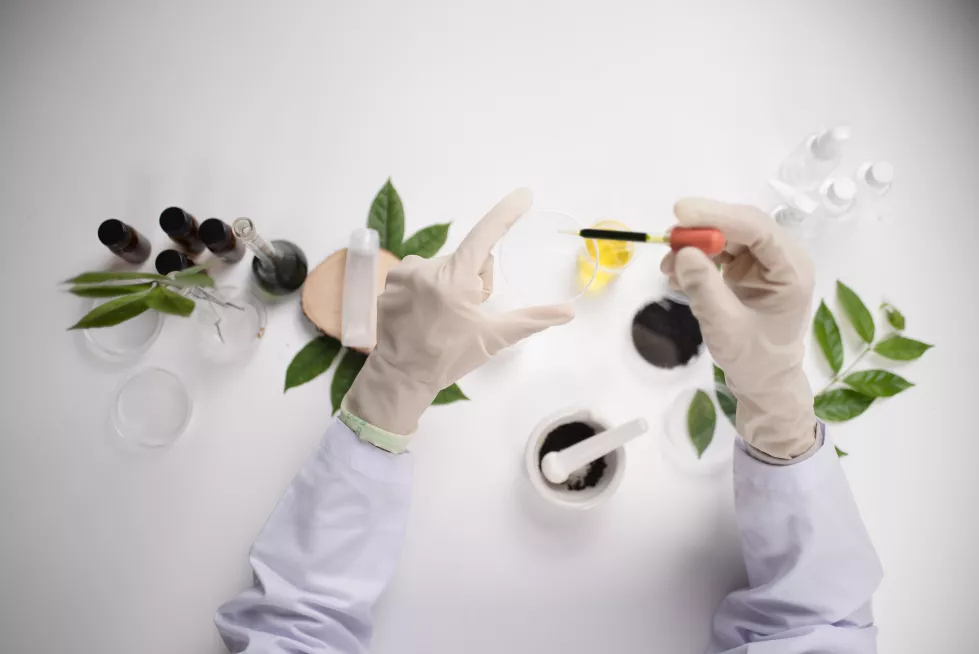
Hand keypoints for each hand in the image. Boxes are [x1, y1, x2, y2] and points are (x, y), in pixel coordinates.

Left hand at [345, 188, 574, 434]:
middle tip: (465, 315)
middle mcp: (427, 268)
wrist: (400, 376)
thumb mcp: (492, 339)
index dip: (506, 214)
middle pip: (467, 261)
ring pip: (444, 268)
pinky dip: (427, 290)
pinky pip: (420, 274)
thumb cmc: (447, 358)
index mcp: (454, 280)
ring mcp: (405, 273)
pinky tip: (423, 314)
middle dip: (473, 281)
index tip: (524, 194)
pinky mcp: (391, 281)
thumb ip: (532, 320)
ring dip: (449, 286)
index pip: (485, 235)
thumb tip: (568, 312)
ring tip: (441, 318)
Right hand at [661, 198, 816, 459]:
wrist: (764, 382)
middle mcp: (782, 259)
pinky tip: (675, 274)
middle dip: (704, 227)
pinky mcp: (748, 270)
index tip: (681, 213)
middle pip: (742, 226)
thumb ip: (705, 289)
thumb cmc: (754, 360)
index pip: (758, 229)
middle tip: (668, 235)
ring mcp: (764, 264)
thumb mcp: (725, 327)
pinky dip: (696, 257)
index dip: (719, 217)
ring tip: (667, 264)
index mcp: (792, 271)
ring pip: (728, 235)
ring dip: (696, 243)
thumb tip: (683, 253)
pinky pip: (720, 251)